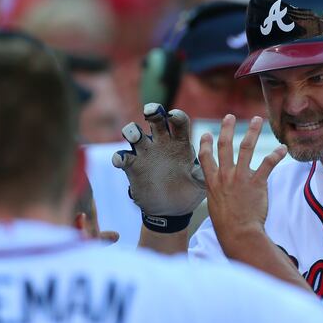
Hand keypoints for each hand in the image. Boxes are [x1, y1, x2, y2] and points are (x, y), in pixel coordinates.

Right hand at [112, 103, 204, 218]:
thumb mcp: (199, 185)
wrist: (171, 210)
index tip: (173, 116)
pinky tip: (120, 161)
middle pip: (156, 120)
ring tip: (135, 137)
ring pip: (135, 134)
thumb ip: (201, 175)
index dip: (176, 116)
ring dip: (132, 131)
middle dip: (153, 112)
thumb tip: (202, 169)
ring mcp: (145, 153)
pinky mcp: (132, 166)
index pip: (179, 123)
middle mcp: (161, 143)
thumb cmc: (188, 192)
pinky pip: (122, 157)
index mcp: (180, 143)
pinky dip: (119, 157)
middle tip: (151, 112)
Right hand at [197, 115, 286, 248]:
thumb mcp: (215, 205)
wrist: (238, 233)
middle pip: (225, 146)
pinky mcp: (257, 183)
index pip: (205, 158)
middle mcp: (225, 176)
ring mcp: (241, 178)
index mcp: (213, 182)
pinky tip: (283, 148)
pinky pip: (267, 164)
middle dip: (227, 129)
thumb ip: (218, 191)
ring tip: (257, 119)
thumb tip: (222, 186)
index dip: (204, 144)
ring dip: (252, 132)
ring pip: (246, 148)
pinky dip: (276, 155)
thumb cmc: (227, 224)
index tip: (205, 133)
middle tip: (230, 116)